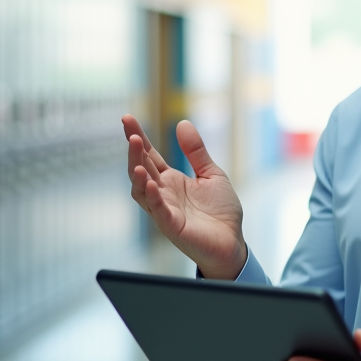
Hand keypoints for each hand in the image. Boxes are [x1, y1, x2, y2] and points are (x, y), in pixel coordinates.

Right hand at [123, 115, 246, 279]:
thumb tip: (182, 123)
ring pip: (142, 190)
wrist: (232, 243)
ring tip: (135, 152)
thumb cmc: (221, 212)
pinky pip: (158, 211)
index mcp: (171, 180)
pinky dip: (153, 197)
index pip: (150, 156)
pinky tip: (152, 183)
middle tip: (130, 133)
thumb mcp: (211, 174)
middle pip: (141, 169)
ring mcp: (165, 210)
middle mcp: (163, 194)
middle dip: (134, 151)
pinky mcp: (173, 226)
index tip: (127, 118)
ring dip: (137, 172)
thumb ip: (196, 152)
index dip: (138, 137)